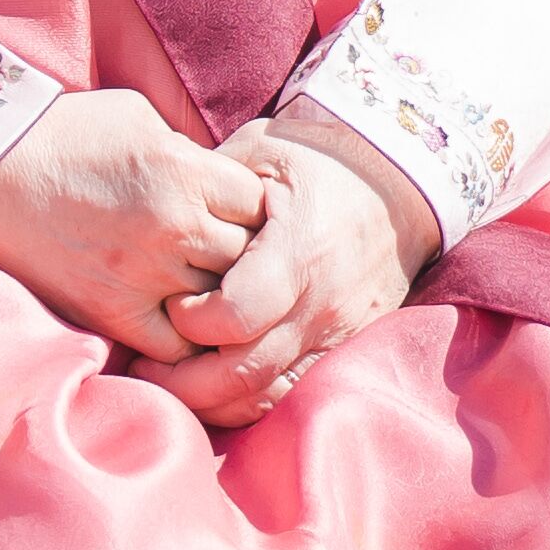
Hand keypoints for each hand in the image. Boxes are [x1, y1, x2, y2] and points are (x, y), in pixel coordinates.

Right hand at [0, 85, 273, 364]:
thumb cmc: (64, 135)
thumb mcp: (140, 119)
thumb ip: (191, 154)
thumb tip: (225, 180)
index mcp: (185, 172)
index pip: (259, 205)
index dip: (254, 209)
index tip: (238, 212)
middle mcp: (172, 226)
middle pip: (247, 257)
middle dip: (244, 254)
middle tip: (227, 252)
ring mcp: (142, 275)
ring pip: (219, 303)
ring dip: (218, 296)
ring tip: (210, 287)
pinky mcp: (111, 313)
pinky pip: (177, 346)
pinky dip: (187, 339)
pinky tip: (182, 322)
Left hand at [161, 109, 434, 420]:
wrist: (400, 181)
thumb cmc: (321, 157)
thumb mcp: (261, 151)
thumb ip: (208, 186)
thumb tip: (155, 213)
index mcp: (298, 252)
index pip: (232, 318)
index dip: (188, 321)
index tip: (171, 302)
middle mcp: (320, 303)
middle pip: (242, 374)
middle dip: (184, 380)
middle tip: (149, 362)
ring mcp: (337, 331)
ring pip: (264, 395)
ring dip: (213, 399)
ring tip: (177, 379)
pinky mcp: (344, 345)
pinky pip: (291, 391)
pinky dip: (249, 397)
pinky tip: (219, 383)